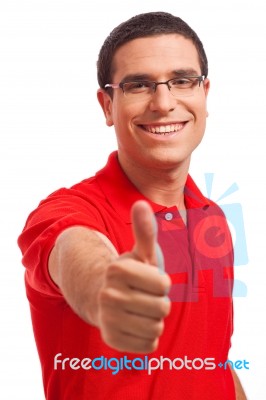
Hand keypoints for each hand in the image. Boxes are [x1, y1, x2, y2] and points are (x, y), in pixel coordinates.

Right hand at [98, 200, 170, 353]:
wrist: (103, 298)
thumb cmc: (131, 274)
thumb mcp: (140, 253)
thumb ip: (144, 230)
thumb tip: (140, 203)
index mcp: (118, 269)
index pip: (164, 284)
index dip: (161, 282)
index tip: (148, 279)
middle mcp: (108, 294)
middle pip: (162, 308)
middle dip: (159, 302)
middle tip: (144, 296)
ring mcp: (107, 319)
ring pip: (156, 327)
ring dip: (153, 320)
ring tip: (139, 310)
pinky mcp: (111, 340)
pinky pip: (148, 345)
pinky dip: (147, 337)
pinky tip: (134, 325)